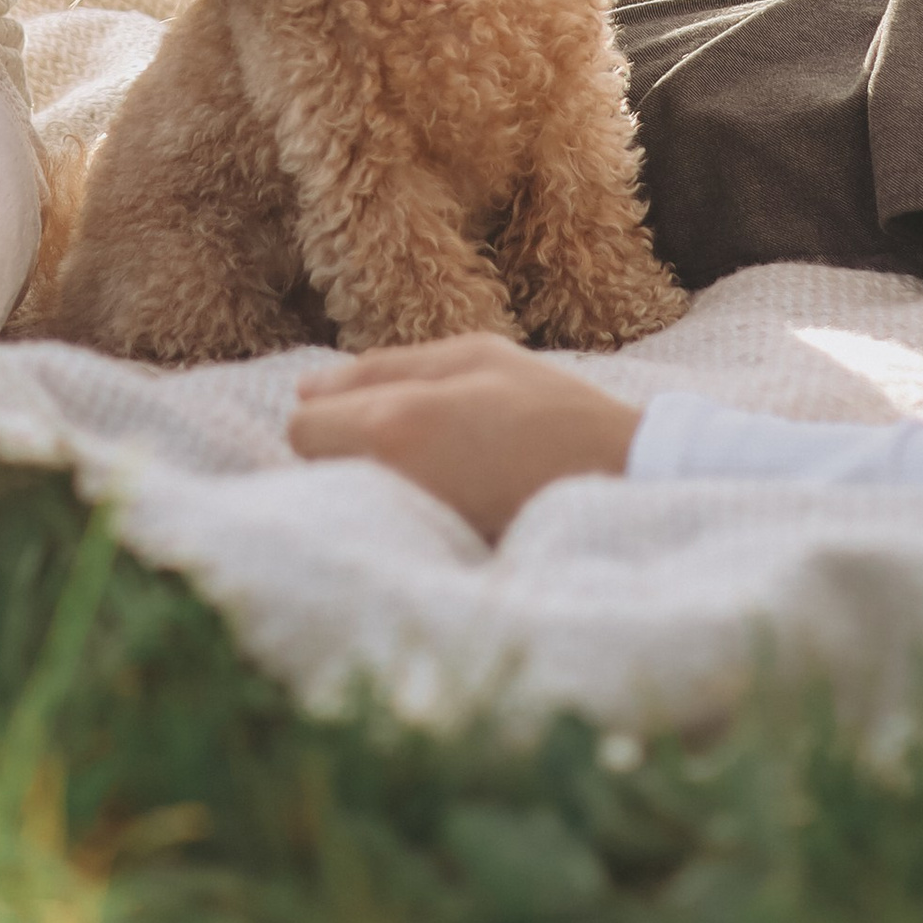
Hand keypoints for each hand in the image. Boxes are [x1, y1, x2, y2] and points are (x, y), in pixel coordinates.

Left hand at [287, 334, 641, 539]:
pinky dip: (403, 524)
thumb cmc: (548, 408)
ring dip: (374, 490)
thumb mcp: (475, 357)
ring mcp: (412, 532)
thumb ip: (383, 368)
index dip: (329, 418)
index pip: (300, 430)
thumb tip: (305, 390)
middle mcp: (392, 484)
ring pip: (349, 505)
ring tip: (436, 478)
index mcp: (395, 424)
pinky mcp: (435, 565)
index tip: (370, 417)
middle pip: (318, 474)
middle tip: (411, 447)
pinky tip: (447, 510)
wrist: (622, 481)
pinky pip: (386, 538)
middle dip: (346, 457)